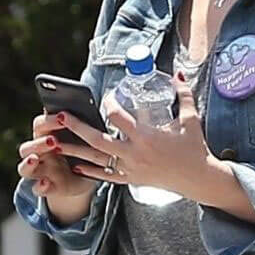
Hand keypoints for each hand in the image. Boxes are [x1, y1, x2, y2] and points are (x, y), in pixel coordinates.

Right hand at [17, 112, 100, 220]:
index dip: (48, 120)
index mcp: (47, 137)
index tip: (62, 117)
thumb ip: (82, 126)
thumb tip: (96, 104)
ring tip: (35, 158)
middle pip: (27, 147)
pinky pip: (37, 189)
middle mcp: (40, 154)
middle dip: (38, 142)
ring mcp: (41, 172)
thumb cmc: (83, 152)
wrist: (86, 179)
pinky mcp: (48, 188)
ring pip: (24, 167)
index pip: (39, 125)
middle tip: (53, 140)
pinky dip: (39, 186)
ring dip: (28, 162)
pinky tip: (45, 183)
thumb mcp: (84, 138)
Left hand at [61, 73, 213, 201]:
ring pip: (96, 159)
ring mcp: (131, 169)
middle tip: (61, 116)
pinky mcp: (132, 179)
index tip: (105, 97)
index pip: (118, 117)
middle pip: (98, 139)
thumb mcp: (191, 119)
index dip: (109, 104)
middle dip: (78, 127)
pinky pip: (106, 176)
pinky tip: (75, 165)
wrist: (199, 180)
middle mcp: (134, 154)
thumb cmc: (195, 149)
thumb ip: (183, 95)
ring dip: (74, 150)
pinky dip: (90, 172)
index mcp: (146, 137)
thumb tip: (178, 74)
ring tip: (55, 142)